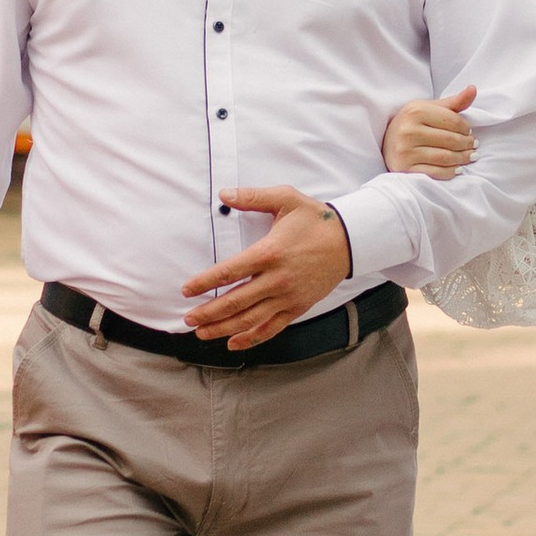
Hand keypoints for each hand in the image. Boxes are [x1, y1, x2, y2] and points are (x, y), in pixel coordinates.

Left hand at [181, 187, 350, 346]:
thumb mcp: (286, 199)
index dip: (205, 282)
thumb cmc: (315, 219)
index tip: (186, 290)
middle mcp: (277, 279)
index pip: (229, 272)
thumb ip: (253, 197)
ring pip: (250, 319)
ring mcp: (288, 296)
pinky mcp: (297, 306)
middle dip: (208, 312)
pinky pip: (272, 327)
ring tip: (202, 332)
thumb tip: (224, 193)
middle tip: (187, 319)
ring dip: (223, 328)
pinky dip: (251, 338)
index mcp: (269, 253)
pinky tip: (233, 342)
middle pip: (235, 302)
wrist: (349, 240)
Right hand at [384, 83, 476, 177]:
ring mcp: (405, 151)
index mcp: (415, 111)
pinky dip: (450, 171)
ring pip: (445, 157)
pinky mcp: (404, 168)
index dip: (465, 127)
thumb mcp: (429, 108)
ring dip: (462, 158)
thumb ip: (452, 102)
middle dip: (467, 144)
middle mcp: (408, 131)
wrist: (386, 141)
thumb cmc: (412, 123)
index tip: (470, 132)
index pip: (451, 120)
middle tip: (474, 145)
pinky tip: (457, 168)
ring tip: (470, 156)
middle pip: (450, 139)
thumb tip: (473, 89)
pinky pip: (435, 172)